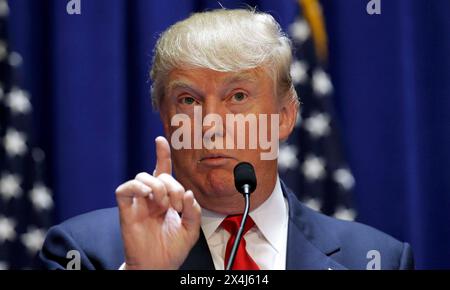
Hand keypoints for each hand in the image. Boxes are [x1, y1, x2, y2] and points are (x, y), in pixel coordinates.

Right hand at [115, 136, 200, 268]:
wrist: (159, 266)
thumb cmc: (173, 249)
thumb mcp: (192, 229)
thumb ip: (193, 210)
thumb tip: (188, 192)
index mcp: (166, 198)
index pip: (162, 170)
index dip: (161, 154)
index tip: (161, 139)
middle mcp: (152, 197)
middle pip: (158, 174)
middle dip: (172, 185)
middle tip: (177, 205)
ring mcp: (139, 203)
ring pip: (141, 176)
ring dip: (158, 187)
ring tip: (164, 205)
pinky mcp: (127, 211)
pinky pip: (124, 189)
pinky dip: (136, 186)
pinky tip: (147, 195)